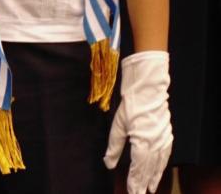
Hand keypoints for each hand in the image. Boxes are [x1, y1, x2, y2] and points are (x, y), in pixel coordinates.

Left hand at [104, 52, 172, 193]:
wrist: (148, 90)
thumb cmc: (130, 106)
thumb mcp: (117, 127)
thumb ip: (113, 148)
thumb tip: (107, 164)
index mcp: (142, 143)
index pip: (138, 168)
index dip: (134, 181)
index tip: (132, 192)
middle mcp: (156, 144)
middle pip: (149, 168)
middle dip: (144, 182)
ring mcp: (164, 139)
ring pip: (159, 163)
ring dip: (155, 176)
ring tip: (151, 187)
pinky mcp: (167, 134)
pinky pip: (166, 154)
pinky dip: (162, 164)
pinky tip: (159, 169)